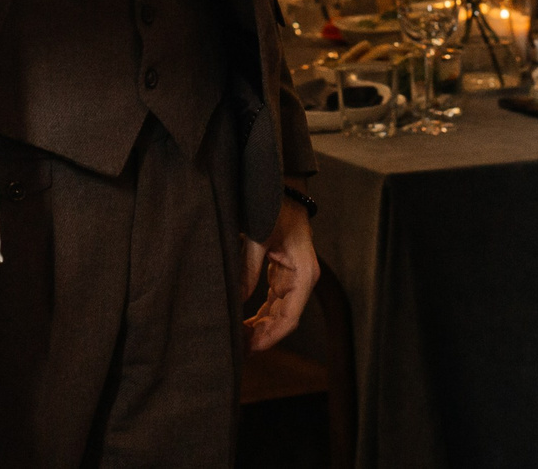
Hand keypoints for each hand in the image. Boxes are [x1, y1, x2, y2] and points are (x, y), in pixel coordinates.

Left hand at [242, 198, 319, 350]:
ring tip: (238, 341)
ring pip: (278, 313)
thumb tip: (234, 300)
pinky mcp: (284, 273)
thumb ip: (247, 270)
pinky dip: (261, 314)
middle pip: (284, 319)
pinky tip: (244, 324)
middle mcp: (302, 279)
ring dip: (260, 327)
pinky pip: (274, 301)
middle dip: (262, 336)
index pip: (289, 318)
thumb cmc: (274, 207)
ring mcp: (294, 277)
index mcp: (303, 274)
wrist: (282, 186)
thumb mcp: (258, 238)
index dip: (270, 336)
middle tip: (237, 350)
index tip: (250, 348)